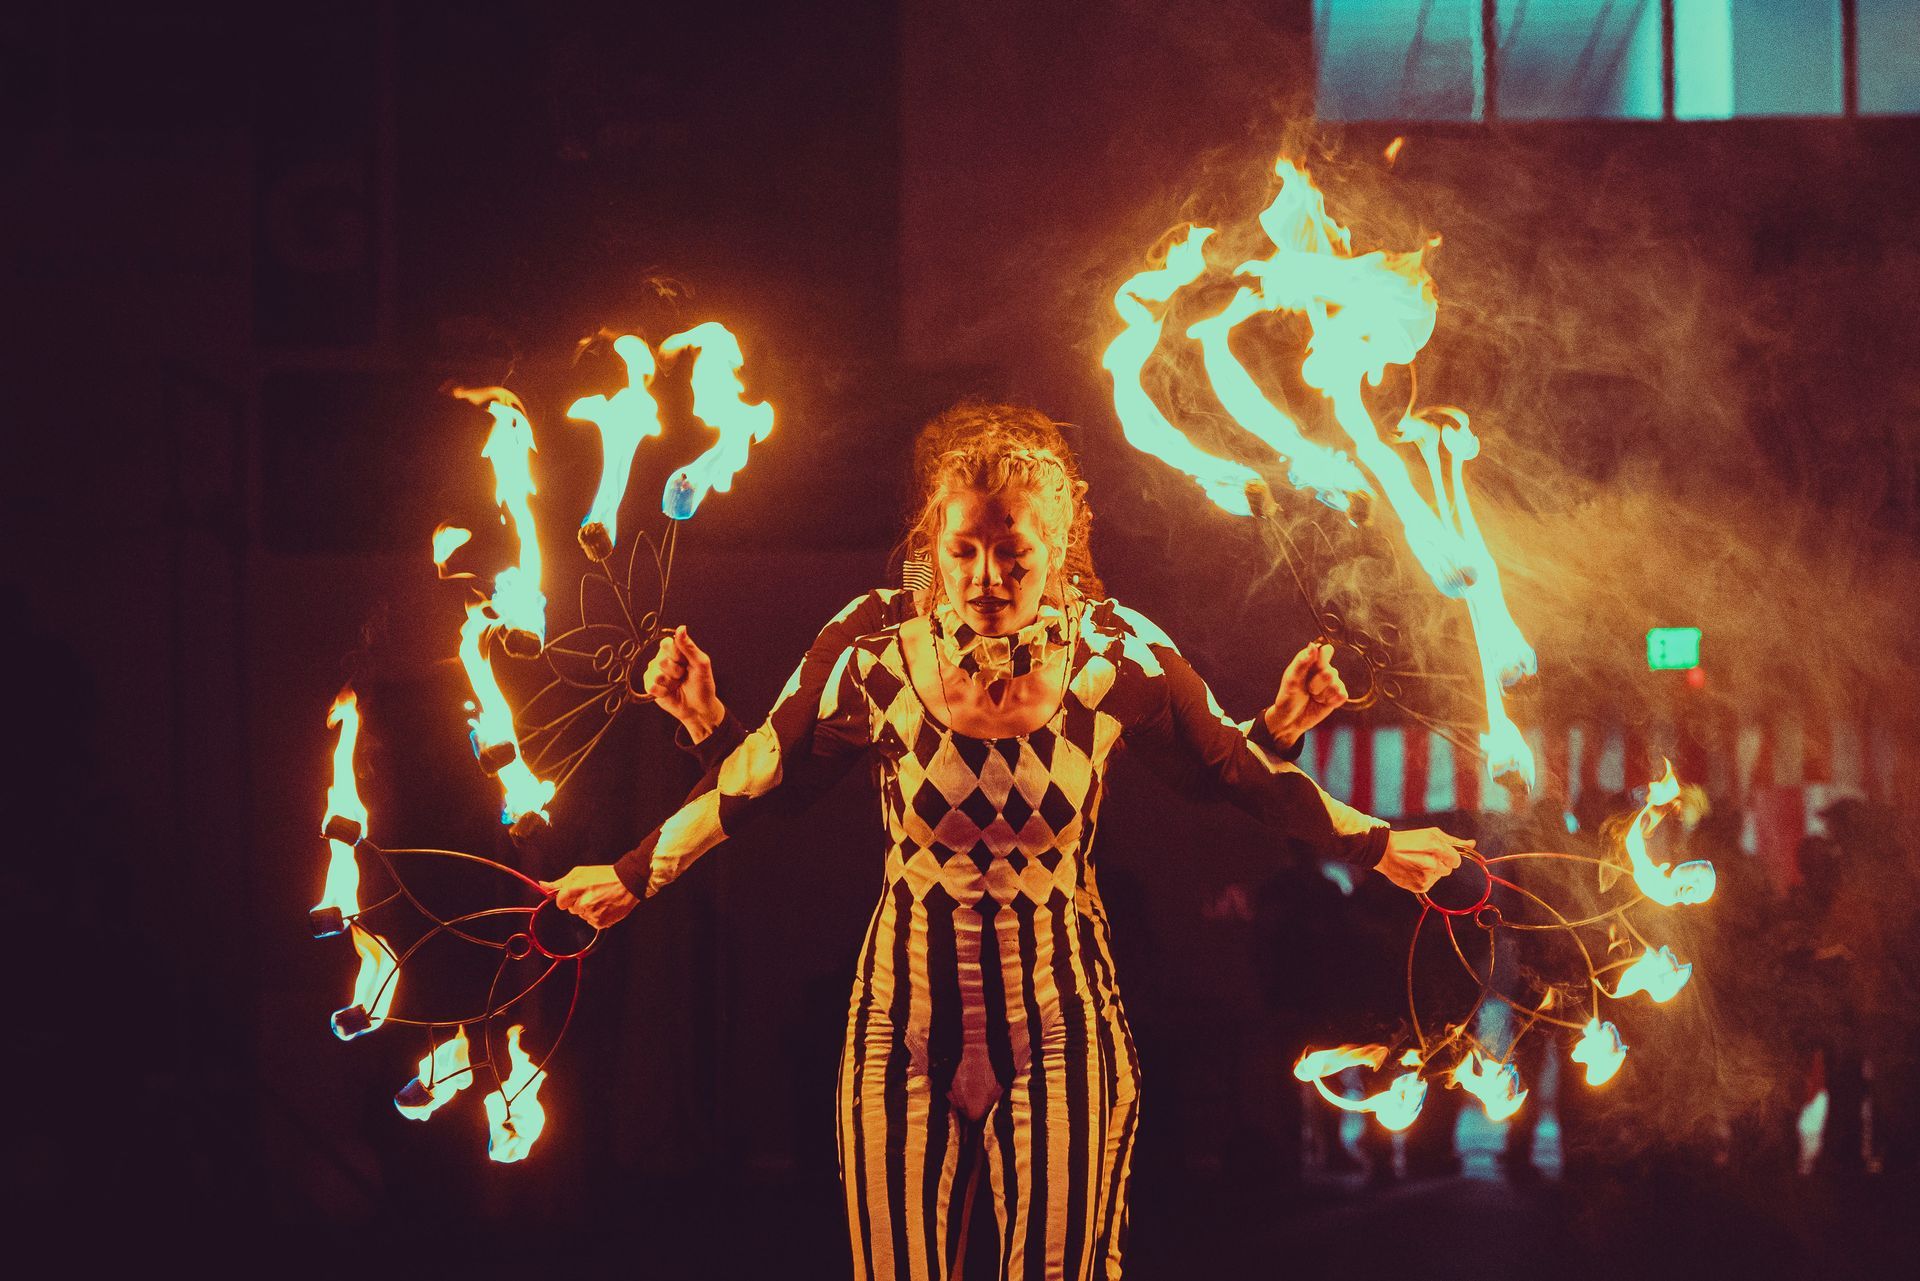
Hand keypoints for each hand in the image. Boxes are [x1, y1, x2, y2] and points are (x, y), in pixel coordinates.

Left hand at [539, 864, 639, 927]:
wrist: (628, 883)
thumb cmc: (604, 875)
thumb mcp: (581, 872)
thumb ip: (560, 882)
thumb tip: (542, 885)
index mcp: (576, 888)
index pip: (560, 902)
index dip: (567, 898)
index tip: (576, 893)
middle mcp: (583, 902)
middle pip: (571, 910)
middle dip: (578, 902)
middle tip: (592, 893)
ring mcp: (592, 913)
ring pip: (582, 916)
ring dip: (588, 909)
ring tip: (601, 899)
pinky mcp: (600, 922)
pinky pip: (592, 922)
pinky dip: (597, 916)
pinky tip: (605, 906)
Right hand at [643, 625, 724, 739]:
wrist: (699, 708)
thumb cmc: (702, 685)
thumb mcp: (701, 664)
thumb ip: (689, 647)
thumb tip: (681, 628)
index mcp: (675, 651)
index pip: (666, 643)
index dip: (674, 654)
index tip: (683, 661)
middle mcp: (662, 659)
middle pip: (661, 660)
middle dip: (676, 672)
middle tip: (683, 676)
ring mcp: (655, 672)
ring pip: (656, 675)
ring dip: (670, 683)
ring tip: (677, 685)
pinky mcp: (650, 686)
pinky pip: (651, 686)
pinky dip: (664, 692)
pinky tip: (670, 693)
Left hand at [1264, 642, 1348, 745]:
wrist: (1291, 720)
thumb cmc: (1288, 698)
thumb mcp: (1291, 680)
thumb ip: (1302, 663)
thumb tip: (1313, 645)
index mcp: (1312, 660)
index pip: (1326, 651)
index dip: (1321, 662)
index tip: (1311, 670)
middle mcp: (1325, 668)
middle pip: (1330, 673)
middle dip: (1316, 686)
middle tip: (1307, 690)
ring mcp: (1334, 681)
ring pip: (1336, 686)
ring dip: (1322, 695)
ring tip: (1313, 697)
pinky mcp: (1339, 695)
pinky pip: (1342, 695)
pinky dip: (1330, 702)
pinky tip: (1322, 702)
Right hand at [1374, 827, 1473, 893]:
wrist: (1384, 852)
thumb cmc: (1410, 840)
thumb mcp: (1431, 834)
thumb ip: (1454, 841)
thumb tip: (1472, 844)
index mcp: (1437, 848)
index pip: (1456, 860)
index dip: (1449, 856)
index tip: (1438, 854)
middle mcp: (1433, 864)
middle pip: (1448, 869)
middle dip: (1441, 864)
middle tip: (1424, 857)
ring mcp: (1426, 877)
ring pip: (1439, 876)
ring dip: (1432, 871)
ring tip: (1416, 863)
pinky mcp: (1420, 887)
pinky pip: (1430, 884)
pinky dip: (1424, 878)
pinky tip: (1413, 870)